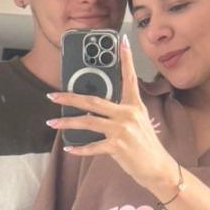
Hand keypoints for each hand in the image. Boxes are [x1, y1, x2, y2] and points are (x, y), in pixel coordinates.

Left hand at [46, 35, 179, 198]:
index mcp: (134, 105)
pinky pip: (93, 147)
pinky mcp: (118, 147)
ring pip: (88, 122)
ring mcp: (123, 130)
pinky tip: (68, 148)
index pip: (129, 78)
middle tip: (53, 96)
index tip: (121, 42)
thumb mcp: (138, 122)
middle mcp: (128, 114)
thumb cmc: (145, 145)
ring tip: (52, 123)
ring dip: (67, 123)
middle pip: (93, 101)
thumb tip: (94, 108)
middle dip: (70, 98)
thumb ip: (120, 112)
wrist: (157, 168)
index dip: (126, 59)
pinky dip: (79, 149)